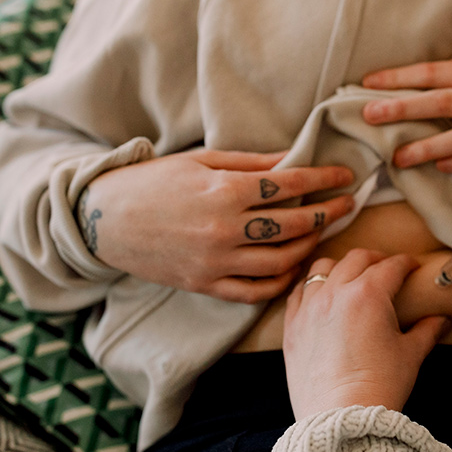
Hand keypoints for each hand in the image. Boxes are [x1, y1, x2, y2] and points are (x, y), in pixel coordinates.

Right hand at [81, 148, 354, 302]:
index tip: (347, 175)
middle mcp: (223, 229)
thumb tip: (294, 159)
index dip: (324, 177)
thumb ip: (251, 163)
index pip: (289, 185)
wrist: (103, 219)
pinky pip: (254, 291)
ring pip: (281, 261)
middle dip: (327, 212)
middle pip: (293, 224)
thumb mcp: (202, 161)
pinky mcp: (205, 285)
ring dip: (310, 246)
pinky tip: (294, 266)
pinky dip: (280, 281)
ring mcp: (215, 262)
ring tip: (321, 232)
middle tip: (347, 203)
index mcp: (223, 191)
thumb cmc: (153, 181)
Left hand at [283, 250, 449, 419]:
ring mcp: (309, 308)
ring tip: (350, 277)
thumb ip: (427, 331)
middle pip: (356, 259)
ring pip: (322, 268)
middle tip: (386, 267)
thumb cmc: (379, 386)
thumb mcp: (410, 355)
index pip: (391, 266)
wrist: (340, 417)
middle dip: (375, 259)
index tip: (412, 266)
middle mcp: (335, 293)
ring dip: (340, 268)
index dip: (406, 263)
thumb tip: (443, 320)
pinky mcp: (292, 327)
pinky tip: (320, 296)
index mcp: (368, 294)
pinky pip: (298, 293)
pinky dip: (311, 289)